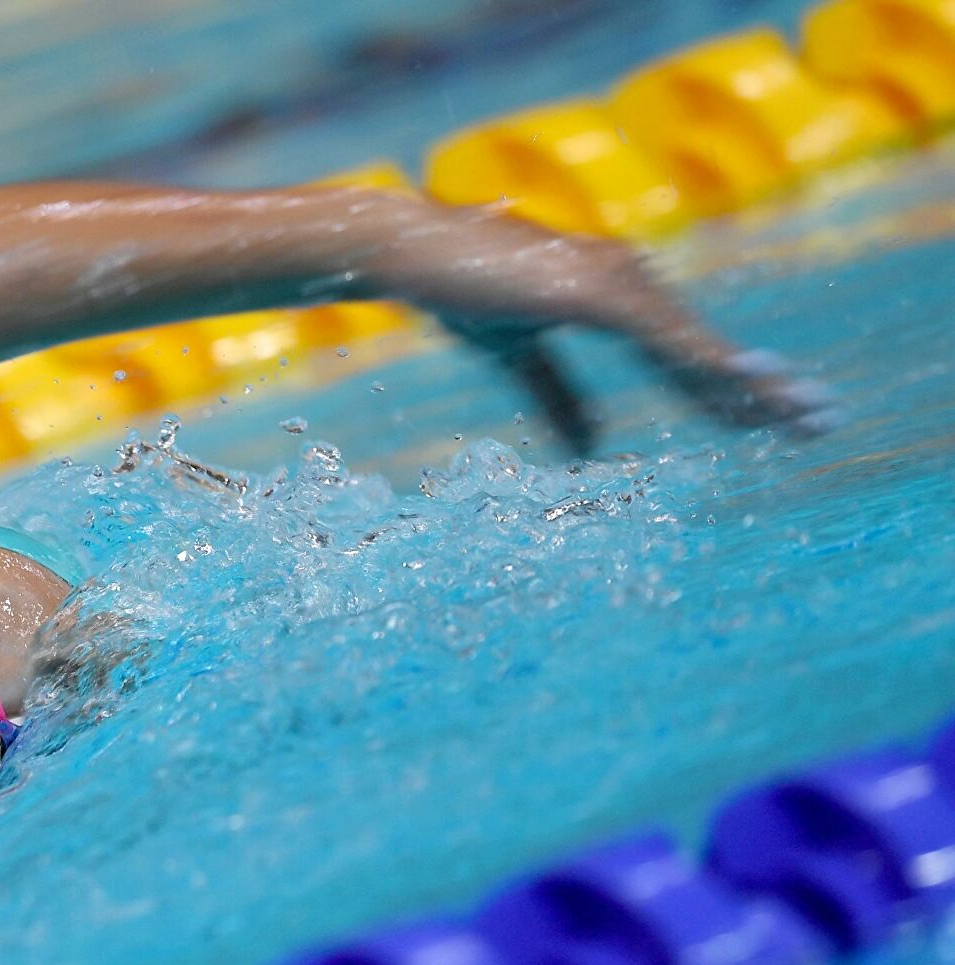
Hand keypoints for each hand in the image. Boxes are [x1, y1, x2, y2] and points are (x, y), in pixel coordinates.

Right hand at [383, 208, 839, 443]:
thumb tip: (590, 450)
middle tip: (818, 422)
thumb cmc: (458, 288)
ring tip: (797, 417)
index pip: (680, 349)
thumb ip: (559, 397)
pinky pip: (660, 339)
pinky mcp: (595, 290)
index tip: (768, 421)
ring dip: (748, 384)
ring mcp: (615, 279)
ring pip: (695, 344)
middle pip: (704, 345)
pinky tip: (740, 389)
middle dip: (761, 389)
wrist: (413, 248)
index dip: (724, 388)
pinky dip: (702, 366)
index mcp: (612, 291)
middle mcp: (627, 277)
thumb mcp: (516, 354)